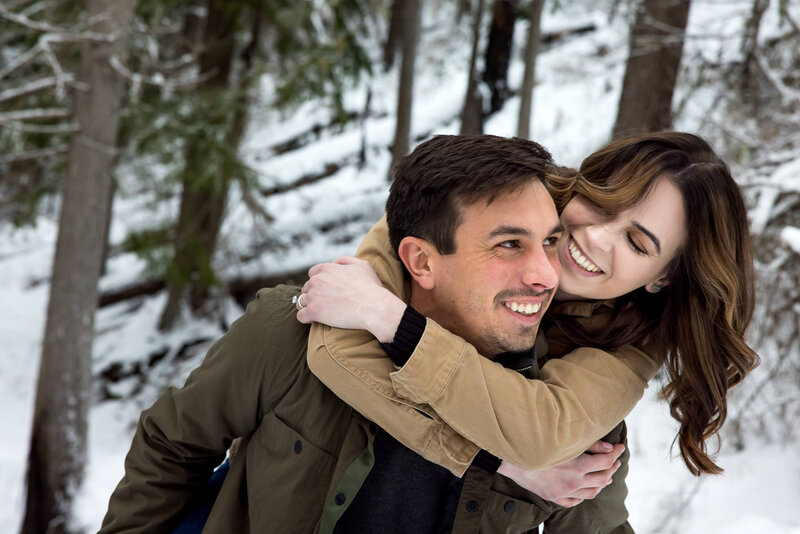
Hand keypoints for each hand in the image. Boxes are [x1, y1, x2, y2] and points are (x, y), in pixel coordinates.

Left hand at [295, 256, 406, 341]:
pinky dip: (305, 318)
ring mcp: (314, 296)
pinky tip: (312, 320)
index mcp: (327, 269)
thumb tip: (335, 263)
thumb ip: (346, 260)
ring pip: (301, 301)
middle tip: (324, 303)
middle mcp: (317, 280)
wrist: (374, 307)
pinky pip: (300, 316)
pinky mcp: (313, 312)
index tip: (325, 290)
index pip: (313, 273)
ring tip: (318, 312)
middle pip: (306, 287)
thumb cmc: (371, 287)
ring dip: (308, 306)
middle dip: (313, 294)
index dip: (319, 282)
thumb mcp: (362, 265)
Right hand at [496, 440, 624, 507]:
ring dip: (602, 483)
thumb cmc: (537, 445)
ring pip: (592, 492)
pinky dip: (584, 495)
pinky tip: (585, 489)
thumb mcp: (564, 442)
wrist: (512, 459)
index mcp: (577, 467)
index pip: (605, 462)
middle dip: (612, 467)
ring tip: (606, 475)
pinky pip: (575, 501)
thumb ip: (589, 445)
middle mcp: (573, 482)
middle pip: (602, 478)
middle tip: (615, 459)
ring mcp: (564, 492)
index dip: (615, 454)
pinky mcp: (554, 497)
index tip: (620, 447)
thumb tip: (610, 448)